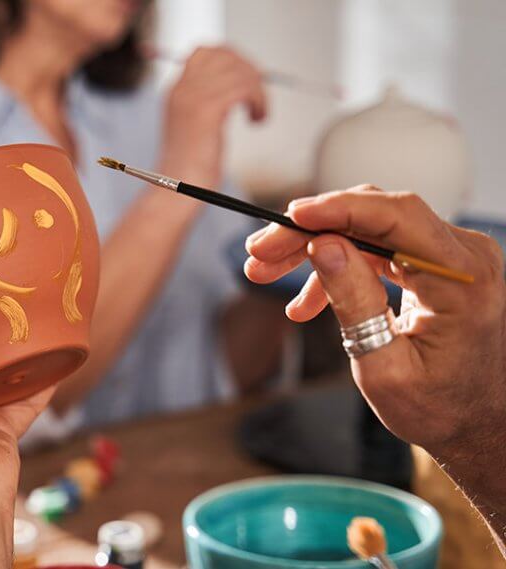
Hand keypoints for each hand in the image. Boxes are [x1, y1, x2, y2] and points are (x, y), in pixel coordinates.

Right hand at [161, 46, 266, 185]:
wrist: (176, 192)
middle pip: (224, 55)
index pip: (205, 51)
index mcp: (176, 91)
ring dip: (258, 90)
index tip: (246, 79)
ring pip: (239, 71)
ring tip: (258, 113)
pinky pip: (243, 89)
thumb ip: (208, 102)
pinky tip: (257, 120)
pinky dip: (258, 101)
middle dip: (249, 70)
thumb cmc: (189, 168)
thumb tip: (239, 83)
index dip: (232, 59)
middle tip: (257, 95)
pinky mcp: (206, 112)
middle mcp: (181, 89)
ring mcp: (192, 99)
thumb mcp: (195, 127)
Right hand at [243, 186, 505, 549]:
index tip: (289, 216)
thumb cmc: (439, 408)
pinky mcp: (438, 263)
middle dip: (311, 230)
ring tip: (267, 273)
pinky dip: (338, 264)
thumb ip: (356, 301)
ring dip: (315, 247)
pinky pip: (378, 247)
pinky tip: (305, 300)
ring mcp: (453, 256)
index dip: (337, 209)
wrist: (476, 424)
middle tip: (259, 253)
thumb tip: (324, 246)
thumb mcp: (384, 367)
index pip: (396, 217)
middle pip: (376, 216)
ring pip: (370, 228)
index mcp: (462, 280)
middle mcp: (465, 256)